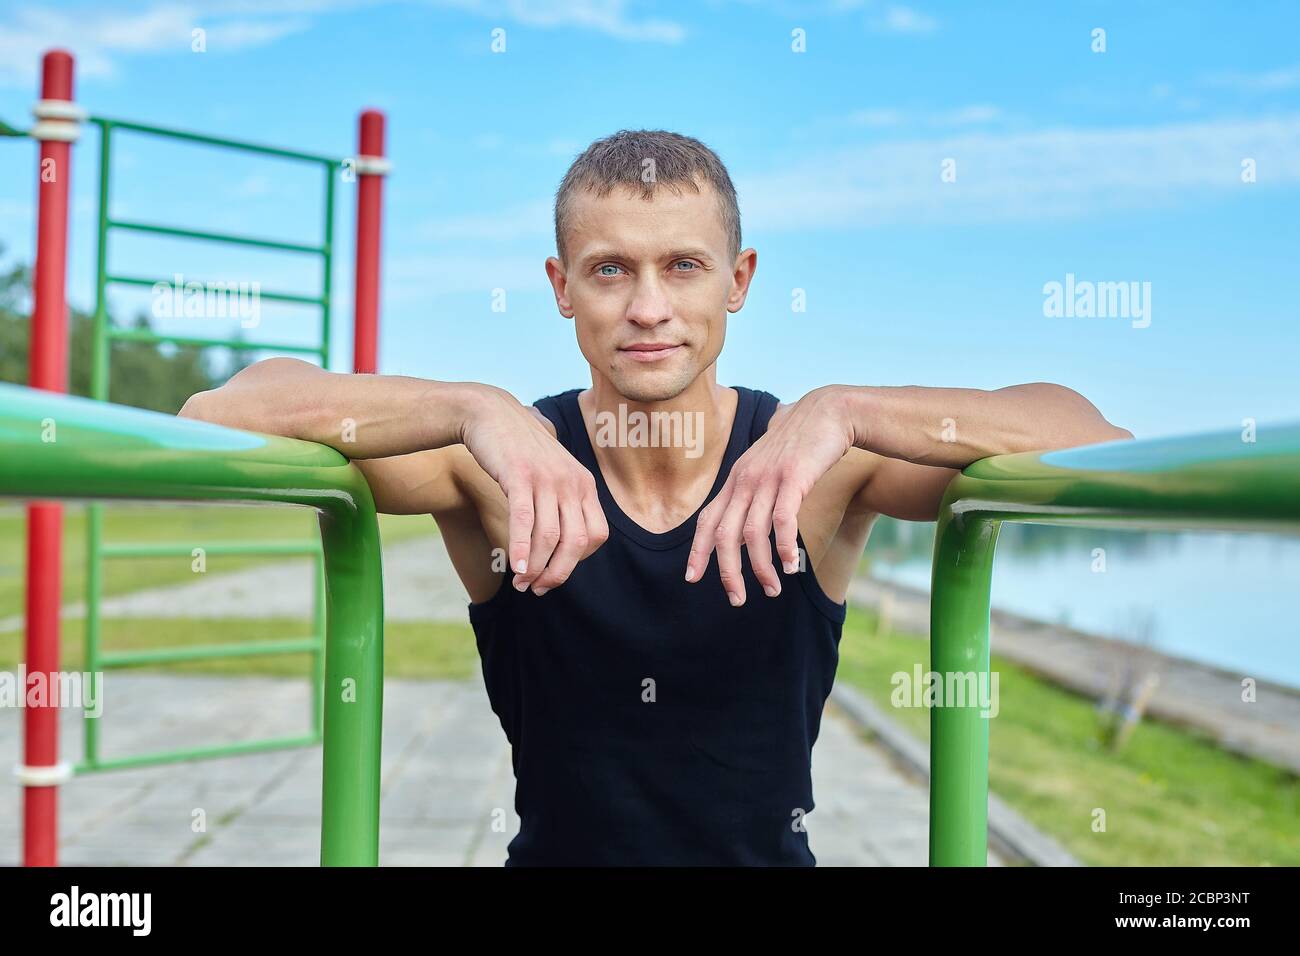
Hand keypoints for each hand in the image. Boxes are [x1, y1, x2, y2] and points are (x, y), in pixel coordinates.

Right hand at [459, 385, 608, 594]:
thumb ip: (562, 504)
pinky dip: (521, 549)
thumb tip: (559, 548)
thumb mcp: (552, 475)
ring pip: (550, 536)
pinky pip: (525, 520)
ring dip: (535, 567)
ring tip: (521, 583)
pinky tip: (514, 567)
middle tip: (537, 589)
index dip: (577, 562)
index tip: (554, 573)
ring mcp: (547, 478)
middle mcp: (572, 482)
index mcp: (584, 484)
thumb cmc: (520, 452)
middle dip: (557, 573)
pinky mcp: (520, 475)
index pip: (596, 536)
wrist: (491, 414)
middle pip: (576, 542)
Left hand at [684, 386, 855, 604]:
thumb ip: (755, 491)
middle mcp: (745, 480)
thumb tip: (748, 524)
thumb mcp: (768, 466)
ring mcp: (768, 478)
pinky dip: (784, 547)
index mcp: (736, 479)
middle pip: (724, 534)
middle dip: (727, 572)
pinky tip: (792, 566)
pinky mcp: (793, 478)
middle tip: (737, 599)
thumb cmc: (800, 444)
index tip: (692, 578)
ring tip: (772, 589)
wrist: (827, 412)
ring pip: (752, 533)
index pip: (707, 520)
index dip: (697, 551)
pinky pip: (782, 520)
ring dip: (761, 567)